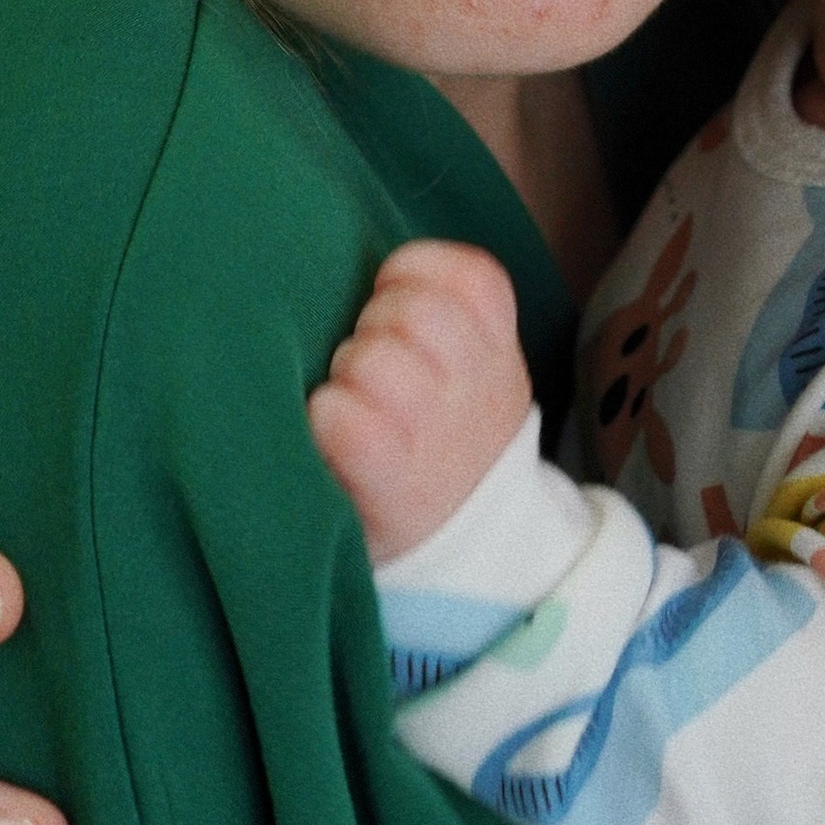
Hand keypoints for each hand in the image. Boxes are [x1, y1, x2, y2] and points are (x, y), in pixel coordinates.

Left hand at [309, 241, 536, 564]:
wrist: (472, 557)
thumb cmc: (452, 445)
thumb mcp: (483, 374)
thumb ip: (452, 318)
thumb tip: (369, 267)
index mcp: (500, 348)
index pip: (462, 271)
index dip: (413, 275)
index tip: (397, 306)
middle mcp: (475, 381)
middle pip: (407, 308)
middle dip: (373, 328)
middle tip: (371, 369)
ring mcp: (430, 424)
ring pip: (365, 357)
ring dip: (344, 377)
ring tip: (354, 409)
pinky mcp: (381, 467)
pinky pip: (334, 412)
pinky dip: (324, 422)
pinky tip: (337, 442)